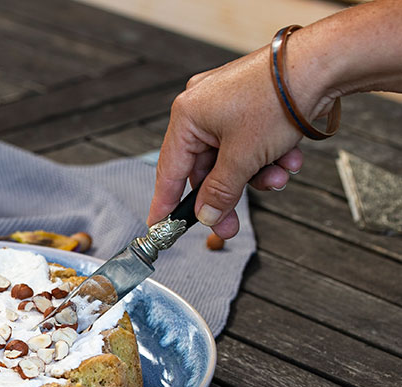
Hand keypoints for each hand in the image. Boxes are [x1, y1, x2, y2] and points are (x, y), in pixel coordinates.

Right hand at [148, 46, 308, 238]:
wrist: (323, 63)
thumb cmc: (277, 99)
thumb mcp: (243, 157)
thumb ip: (220, 191)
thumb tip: (206, 215)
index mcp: (187, 115)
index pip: (170, 170)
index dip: (166, 202)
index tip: (160, 226)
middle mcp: (202, 107)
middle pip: (205, 167)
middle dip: (228, 192)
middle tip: (230, 224)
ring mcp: (227, 103)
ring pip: (232, 157)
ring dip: (255, 174)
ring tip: (278, 177)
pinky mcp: (252, 103)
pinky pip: (249, 141)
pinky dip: (267, 155)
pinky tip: (288, 157)